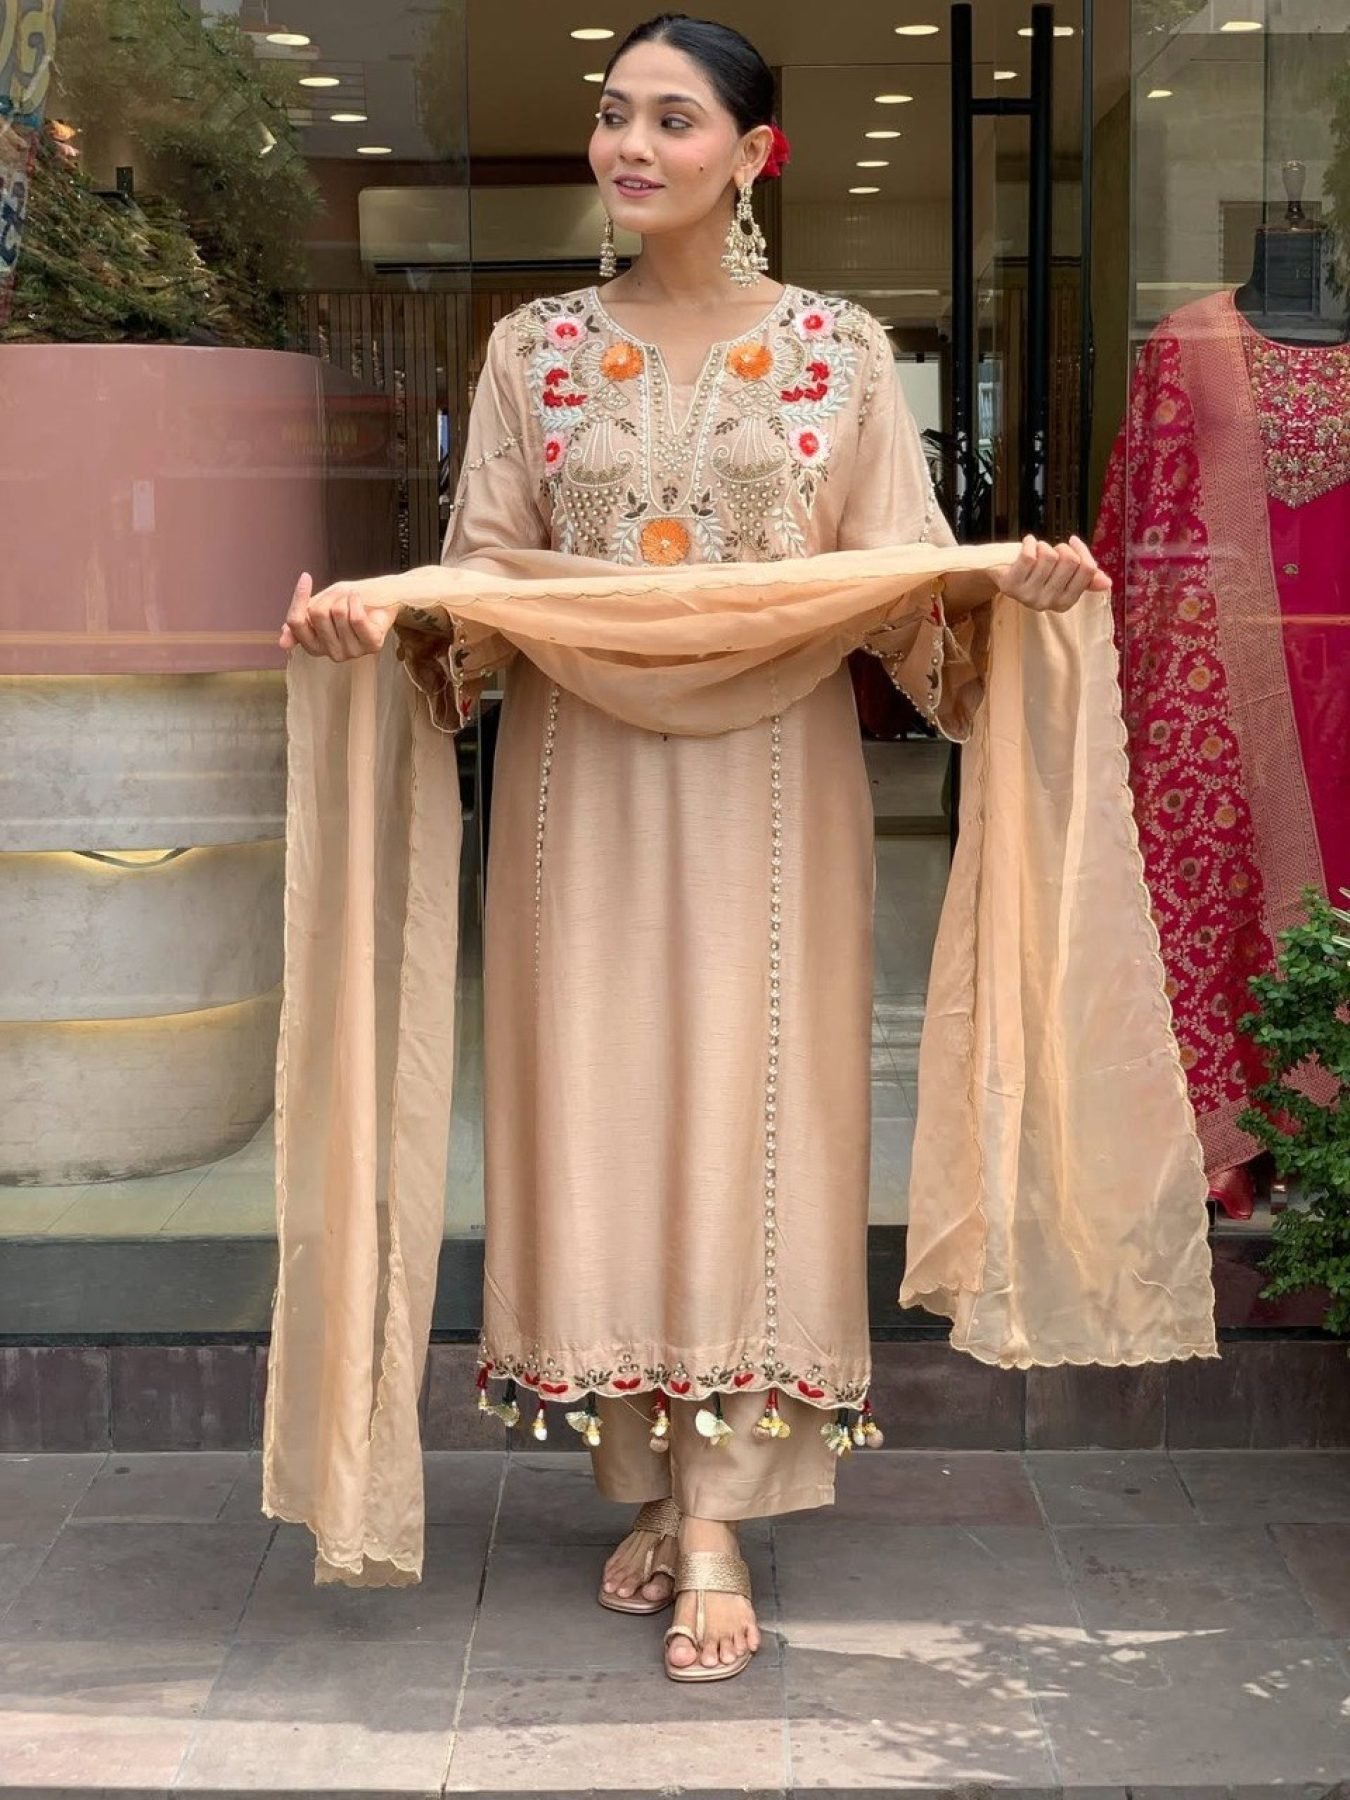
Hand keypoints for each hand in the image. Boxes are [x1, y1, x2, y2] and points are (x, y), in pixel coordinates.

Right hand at [279, 572, 403, 659]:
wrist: (382, 597)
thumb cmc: (349, 603)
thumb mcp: (319, 605)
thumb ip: (301, 621)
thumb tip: (283, 641)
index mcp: (314, 645)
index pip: (296, 623)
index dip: (299, 599)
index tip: (306, 577)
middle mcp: (332, 653)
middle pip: (317, 614)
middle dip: (330, 598)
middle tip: (343, 599)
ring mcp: (352, 652)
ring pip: (338, 612)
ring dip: (347, 598)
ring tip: (355, 603)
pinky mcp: (372, 646)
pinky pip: (355, 617)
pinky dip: (356, 600)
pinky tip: (361, 600)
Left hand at [991, 535, 1110, 612]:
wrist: (1002, 571)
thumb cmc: (1036, 570)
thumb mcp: (1062, 574)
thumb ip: (1085, 577)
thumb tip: (1107, 583)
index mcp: (1065, 603)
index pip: (1087, 570)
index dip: (1082, 550)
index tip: (1073, 541)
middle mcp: (1047, 604)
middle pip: (1070, 561)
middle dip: (1061, 548)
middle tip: (1050, 550)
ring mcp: (1028, 597)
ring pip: (1050, 556)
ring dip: (1043, 546)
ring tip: (1036, 550)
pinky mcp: (1010, 586)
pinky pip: (1029, 556)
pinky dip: (1029, 542)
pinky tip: (1027, 543)